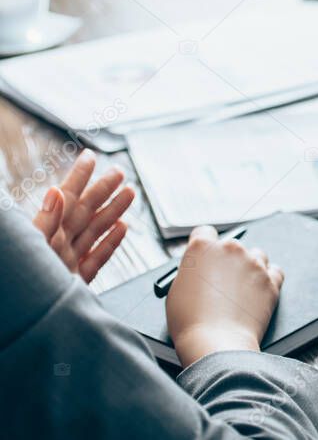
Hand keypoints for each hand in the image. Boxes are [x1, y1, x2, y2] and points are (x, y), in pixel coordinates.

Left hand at [32, 149, 135, 282]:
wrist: (26, 326)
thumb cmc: (21, 285)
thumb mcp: (31, 246)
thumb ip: (45, 220)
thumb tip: (56, 192)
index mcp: (46, 233)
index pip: (66, 198)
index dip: (79, 177)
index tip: (91, 159)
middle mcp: (58, 244)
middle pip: (86, 211)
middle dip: (103, 190)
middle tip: (118, 173)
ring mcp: (68, 262)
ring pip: (95, 231)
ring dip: (113, 211)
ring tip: (128, 194)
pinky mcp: (77, 281)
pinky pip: (97, 258)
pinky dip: (111, 243)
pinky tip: (122, 230)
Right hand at [166, 226, 284, 366]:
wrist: (216, 343)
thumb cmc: (191, 322)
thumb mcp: (176, 290)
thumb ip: (191, 272)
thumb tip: (199, 270)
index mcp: (202, 248)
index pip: (205, 232)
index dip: (205, 246)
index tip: (208, 256)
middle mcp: (230, 249)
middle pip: (232, 245)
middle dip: (228, 260)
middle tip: (223, 282)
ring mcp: (254, 263)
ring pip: (257, 255)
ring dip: (251, 267)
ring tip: (242, 290)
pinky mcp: (271, 280)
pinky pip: (275, 271)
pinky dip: (269, 279)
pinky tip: (259, 291)